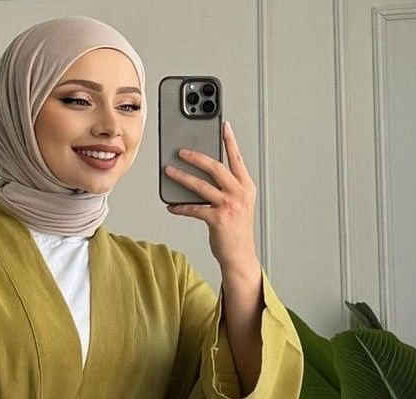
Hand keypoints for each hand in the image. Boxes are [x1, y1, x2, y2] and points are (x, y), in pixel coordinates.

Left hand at [164, 118, 260, 278]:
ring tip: (169, 171)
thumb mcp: (237, 205)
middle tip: (181, 150)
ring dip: (182, 177)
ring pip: (201, 185)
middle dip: (196, 156)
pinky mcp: (218, 219)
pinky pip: (194, 209)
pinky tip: (171, 206)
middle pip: (215, 167)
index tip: (224, 126)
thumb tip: (202, 176)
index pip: (236, 159)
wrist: (240, 256)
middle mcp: (239, 193)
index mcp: (246, 187)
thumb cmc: (236, 231)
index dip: (230, 141)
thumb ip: (226, 188)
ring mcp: (229, 206)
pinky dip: (181, 207)